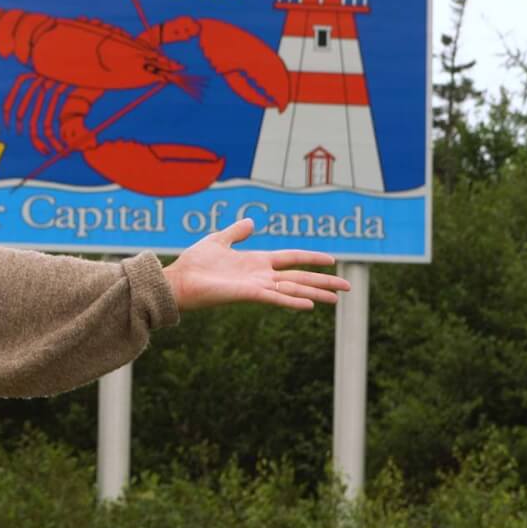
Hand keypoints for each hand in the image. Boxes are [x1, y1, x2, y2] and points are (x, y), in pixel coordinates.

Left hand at [162, 218, 349, 311]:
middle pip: (300, 277)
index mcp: (257, 262)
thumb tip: (253, 222)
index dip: (312, 259)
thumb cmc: (195, 264)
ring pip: (293, 289)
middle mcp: (261, 276)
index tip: (333, 260)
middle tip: (348, 287)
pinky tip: (310, 305)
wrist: (178, 280)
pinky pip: (275, 298)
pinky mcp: (248, 295)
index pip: (292, 259)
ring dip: (315, 293)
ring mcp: (257, 286)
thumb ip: (237, 232)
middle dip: (324, 282)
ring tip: (337, 299)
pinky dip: (292, 300)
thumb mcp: (218, 240)